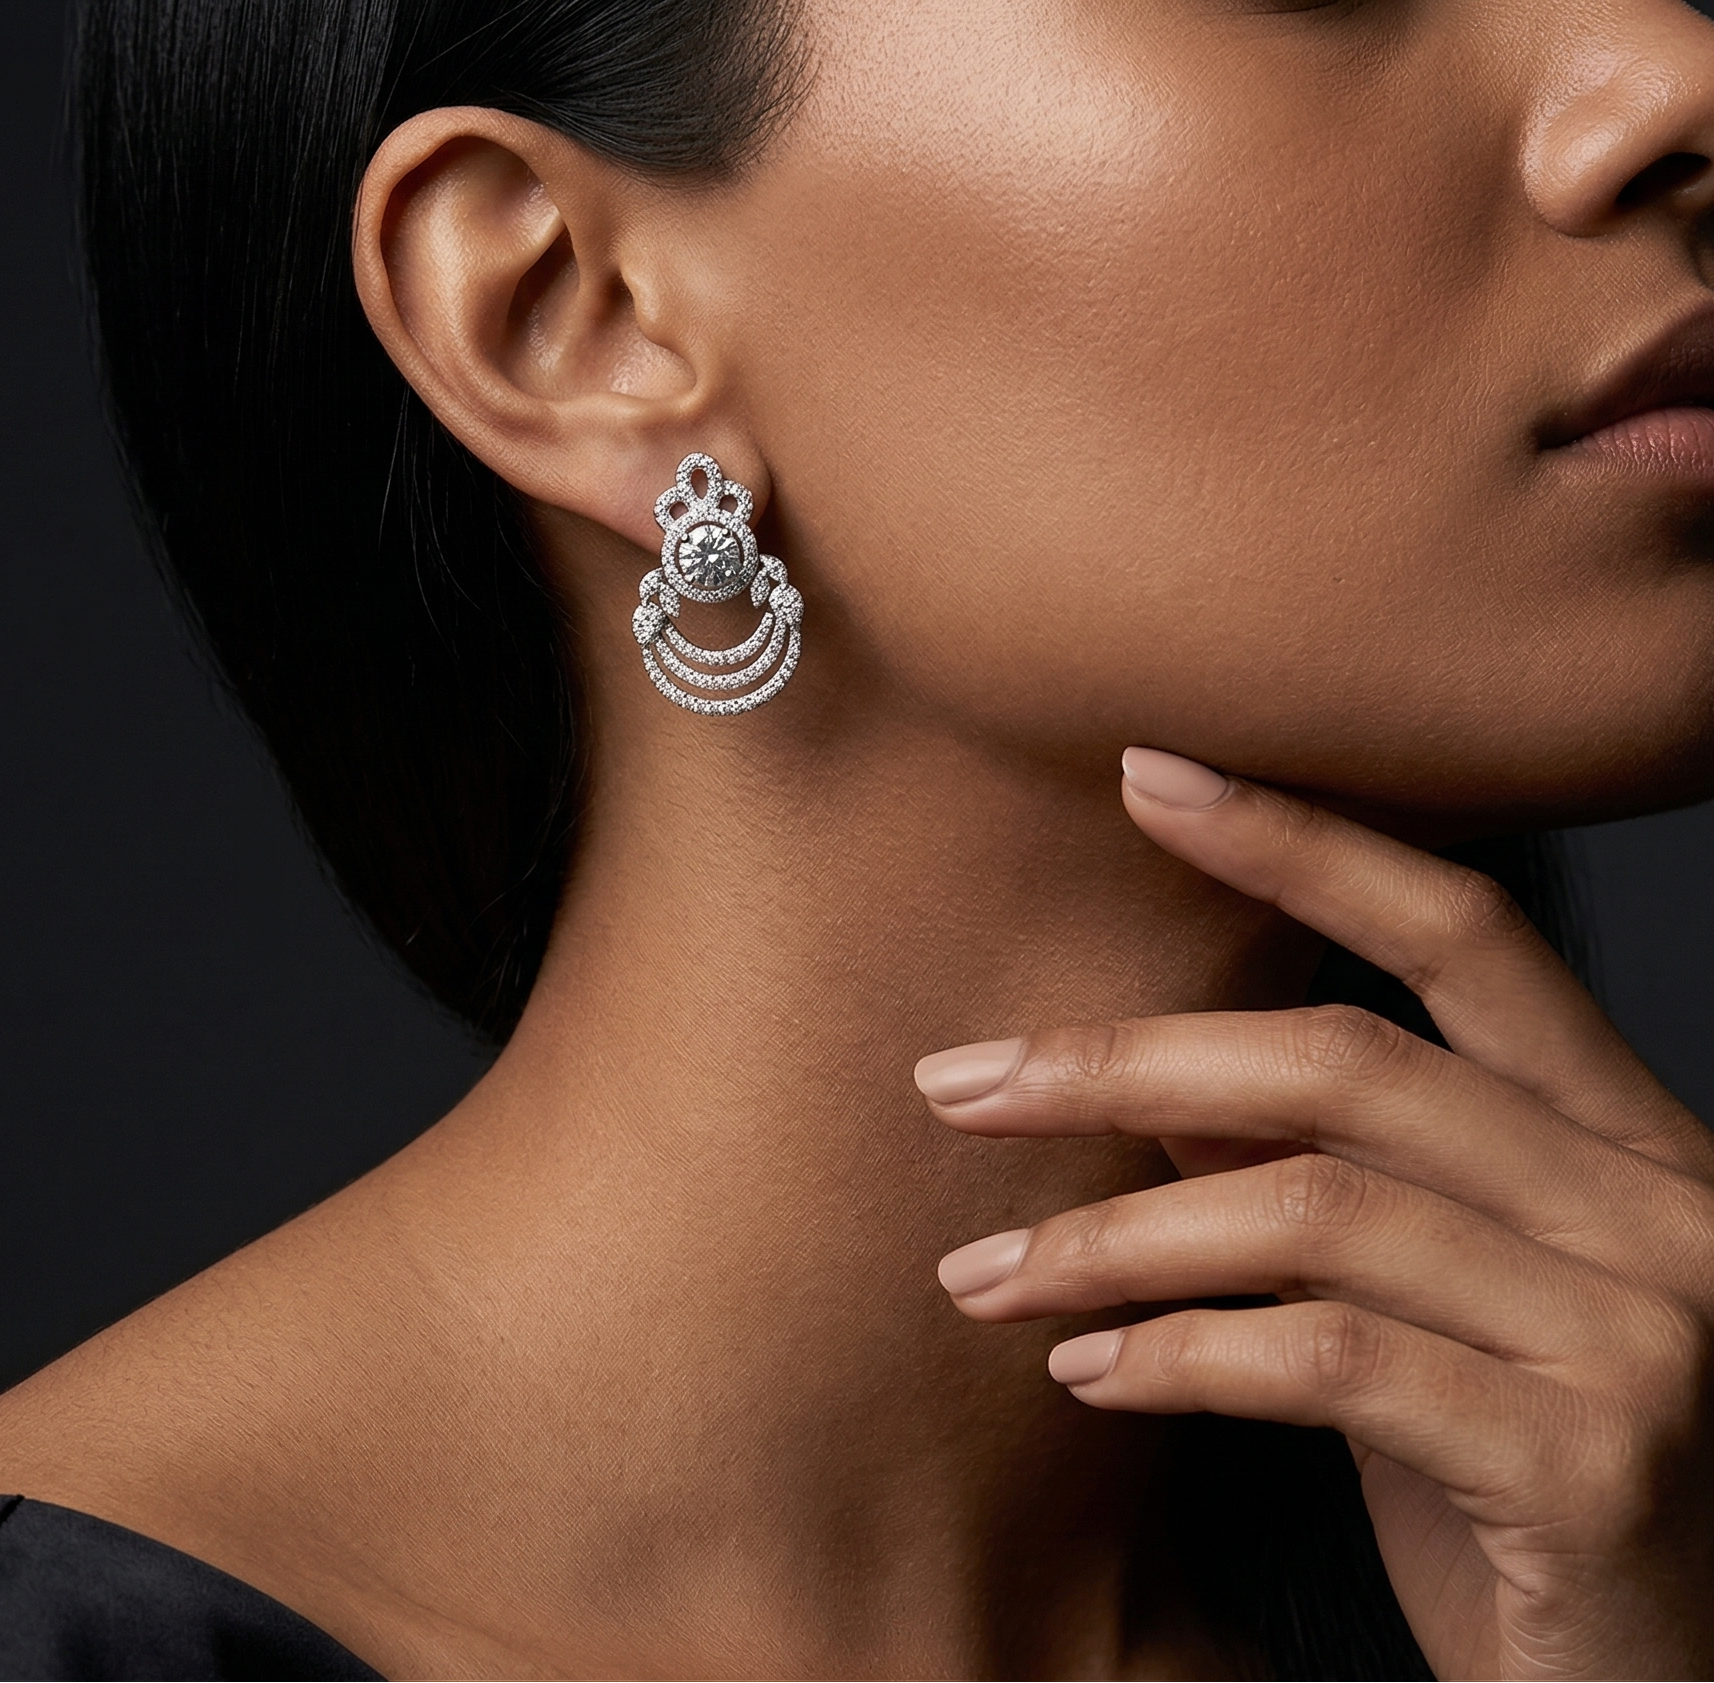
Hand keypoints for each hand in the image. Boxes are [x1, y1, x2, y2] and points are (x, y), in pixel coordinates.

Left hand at [918, 749, 1713, 1681]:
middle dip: (1123, 1060)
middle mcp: (1659, 1212)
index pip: (1467, 937)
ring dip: (1110, 1238)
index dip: (1305, 844)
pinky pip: (1334, 1358)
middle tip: (959, 1085)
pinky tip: (1090, 1374)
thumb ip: (1317, 1187)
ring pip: (1314, 1211)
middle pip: (1347, 1064)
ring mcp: (1647, 1335)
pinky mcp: (1601, 1465)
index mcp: (1623, 1147)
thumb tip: (1159, 1081)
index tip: (1147, 775)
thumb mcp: (1419, 1319)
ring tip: (986, 1276)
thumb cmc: (1528, 1502)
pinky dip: (1182, 1355)